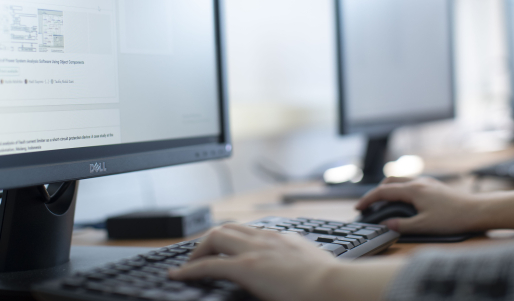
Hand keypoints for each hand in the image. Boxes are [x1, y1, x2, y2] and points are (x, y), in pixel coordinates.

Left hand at [171, 224, 400, 300]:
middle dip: (209, 241)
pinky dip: (190, 270)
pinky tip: (179, 276)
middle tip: (200, 257)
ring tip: (189, 266)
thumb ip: (300, 264)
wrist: (334, 285)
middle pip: (227, 228)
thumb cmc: (330, 282)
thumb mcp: (313, 267)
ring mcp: (255, 251)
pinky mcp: (246, 267)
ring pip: (215, 237)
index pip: (250, 232)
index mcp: (283, 239)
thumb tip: (299, 275)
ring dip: (198, 250)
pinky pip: (209, 264)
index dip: (232, 239)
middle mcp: (266, 239)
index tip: (224, 249)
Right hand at [355, 177, 481, 233]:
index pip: (383, 192)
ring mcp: (427, 182)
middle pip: (389, 181)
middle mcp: (418, 182)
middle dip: (376, 192)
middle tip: (369, 205)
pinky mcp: (434, 187)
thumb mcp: (424, 226)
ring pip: (401, 180)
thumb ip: (402, 225)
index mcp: (413, 190)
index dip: (368, 200)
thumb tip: (385, 224)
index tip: (358, 208)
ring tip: (383, 203)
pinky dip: (400, 190)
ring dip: (388, 189)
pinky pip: (411, 183)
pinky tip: (404, 201)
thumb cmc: (453, 218)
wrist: (477, 211)